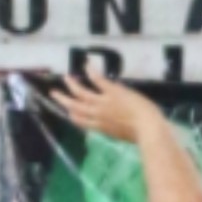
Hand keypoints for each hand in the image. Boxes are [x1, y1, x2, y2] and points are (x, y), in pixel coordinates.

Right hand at [43, 69, 162, 146]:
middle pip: (75, 107)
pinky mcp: (112, 92)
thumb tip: (114, 126)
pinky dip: (91, 72)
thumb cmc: (140, 135)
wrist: (147, 128)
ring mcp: (103, 103)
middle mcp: (97, 115)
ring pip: (82, 93)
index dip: (72, 115)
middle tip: (54, 93)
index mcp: (100, 127)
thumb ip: (114, 129)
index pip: (80, 121)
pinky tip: (86, 65)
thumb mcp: (122, 135)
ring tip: (65, 78)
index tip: (67, 111)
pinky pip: (98, 81)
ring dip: (72, 85)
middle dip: (63, 99)